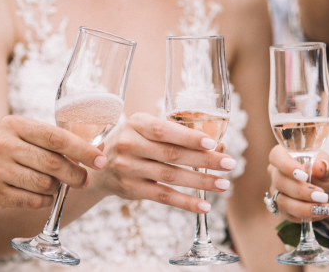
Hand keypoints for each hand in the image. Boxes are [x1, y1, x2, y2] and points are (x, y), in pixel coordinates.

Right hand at [0, 115, 105, 217]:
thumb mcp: (13, 134)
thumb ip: (46, 140)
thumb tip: (92, 148)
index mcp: (13, 125)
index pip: (56, 137)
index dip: (82, 150)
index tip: (100, 159)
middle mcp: (3, 145)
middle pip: (53, 163)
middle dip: (76, 174)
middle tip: (84, 179)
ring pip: (45, 184)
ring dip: (57, 189)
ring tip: (56, 186)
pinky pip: (32, 200)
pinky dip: (43, 200)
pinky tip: (42, 196)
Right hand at [90, 113, 236, 213]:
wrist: (98, 165)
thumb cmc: (133, 141)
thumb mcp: (145, 129)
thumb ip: (175, 134)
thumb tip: (217, 146)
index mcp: (137, 123)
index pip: (165, 130)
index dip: (189, 138)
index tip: (212, 143)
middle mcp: (130, 144)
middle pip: (172, 155)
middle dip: (205, 161)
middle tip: (229, 164)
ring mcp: (129, 168)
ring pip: (170, 177)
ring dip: (200, 182)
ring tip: (223, 184)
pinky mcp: (131, 189)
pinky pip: (163, 197)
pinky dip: (185, 202)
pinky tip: (204, 205)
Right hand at [268, 145, 328, 221]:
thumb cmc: (327, 172)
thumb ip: (325, 164)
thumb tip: (318, 166)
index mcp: (285, 155)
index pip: (276, 156)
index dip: (287, 166)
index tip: (305, 175)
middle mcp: (276, 173)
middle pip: (279, 182)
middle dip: (302, 191)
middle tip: (323, 195)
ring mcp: (277, 192)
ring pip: (283, 201)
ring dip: (305, 207)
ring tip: (326, 207)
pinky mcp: (283, 208)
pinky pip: (290, 215)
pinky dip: (308, 216)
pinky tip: (323, 212)